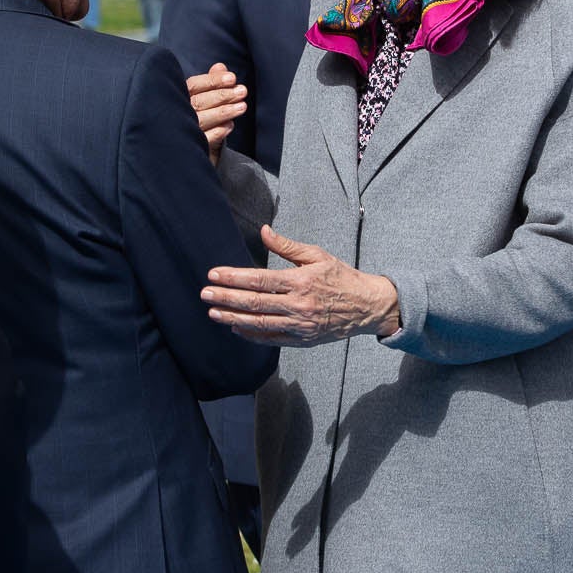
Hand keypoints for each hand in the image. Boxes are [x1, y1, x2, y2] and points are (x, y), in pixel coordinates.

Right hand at [185, 63, 246, 165]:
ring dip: (223, 112)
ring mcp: (181, 131)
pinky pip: (203, 140)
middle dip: (223, 95)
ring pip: (201, 120)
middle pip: (198, 102)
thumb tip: (220, 67)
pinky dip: (218, 132)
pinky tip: (230, 125)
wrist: (185, 148)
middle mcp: (175, 113)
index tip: (232, 78)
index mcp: (176, 96)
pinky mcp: (188, 149)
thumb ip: (211, 82)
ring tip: (241, 107)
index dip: (213, 81)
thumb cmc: (195, 115)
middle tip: (242, 91)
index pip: (193, 85)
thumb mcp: (202, 96)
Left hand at [203, 225, 400, 345]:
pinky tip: (236, 328)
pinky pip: (272, 339)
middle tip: (205, 294)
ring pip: (260, 324)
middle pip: (255, 303)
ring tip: (213, 312)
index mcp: (301, 281)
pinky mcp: (303, 340)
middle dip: (227, 298)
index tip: (214, 274)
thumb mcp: (317, 255)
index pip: (260, 280)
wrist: (367, 307)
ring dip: (233, 318)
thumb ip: (287, 246)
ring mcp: (300, 326)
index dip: (234, 277)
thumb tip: (263, 231)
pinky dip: (253, 335)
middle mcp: (299, 306)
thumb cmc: (341, 277)